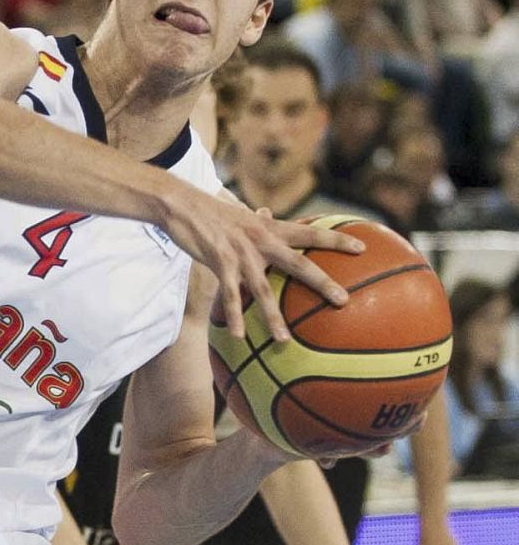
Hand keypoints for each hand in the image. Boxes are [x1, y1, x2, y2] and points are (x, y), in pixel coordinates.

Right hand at [160, 188, 362, 340]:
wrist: (181, 204)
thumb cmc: (209, 209)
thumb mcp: (238, 212)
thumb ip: (255, 219)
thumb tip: (265, 214)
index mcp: (269, 228)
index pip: (310, 233)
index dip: (337, 241)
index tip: (363, 249)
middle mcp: (260, 240)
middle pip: (298, 264)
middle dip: (322, 283)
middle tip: (344, 300)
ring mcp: (240, 253)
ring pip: (262, 289)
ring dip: (273, 316)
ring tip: (285, 340)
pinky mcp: (219, 263)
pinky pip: (229, 295)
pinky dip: (235, 315)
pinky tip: (240, 336)